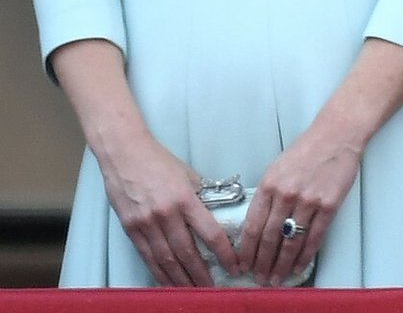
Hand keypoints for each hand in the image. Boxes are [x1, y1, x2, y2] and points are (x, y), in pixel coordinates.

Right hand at [100, 135, 239, 286]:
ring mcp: (146, 224)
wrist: (125, 155)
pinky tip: (169, 284)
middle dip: (201, 275)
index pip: (209, 232)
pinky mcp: (131, 230)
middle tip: (212, 289)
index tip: (233, 265)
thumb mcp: (187, 173)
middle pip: (187, 253)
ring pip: (167, 260)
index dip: (223, 253)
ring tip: (193, 292)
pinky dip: (160, 274)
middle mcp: (166, 214)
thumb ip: (200, 195)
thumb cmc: (158, 161)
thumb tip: (213, 212)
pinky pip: (148, 258)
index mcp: (185, 198)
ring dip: (181, 280)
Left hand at [236, 128, 362, 286]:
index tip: (244, 264)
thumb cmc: (307, 150)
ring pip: (290, 242)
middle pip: (269, 238)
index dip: (247, 250)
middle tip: (260, 278)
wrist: (336, 135)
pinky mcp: (328, 205)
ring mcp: (308, 200)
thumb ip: (267, 194)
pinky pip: (313, 237)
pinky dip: (304, 256)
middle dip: (262, 263)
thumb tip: (258, 225)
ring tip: (276, 278)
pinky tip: (298, 266)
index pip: (252, 226)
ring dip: (281, 265)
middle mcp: (286, 193)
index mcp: (269, 184)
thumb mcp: (277, 168)